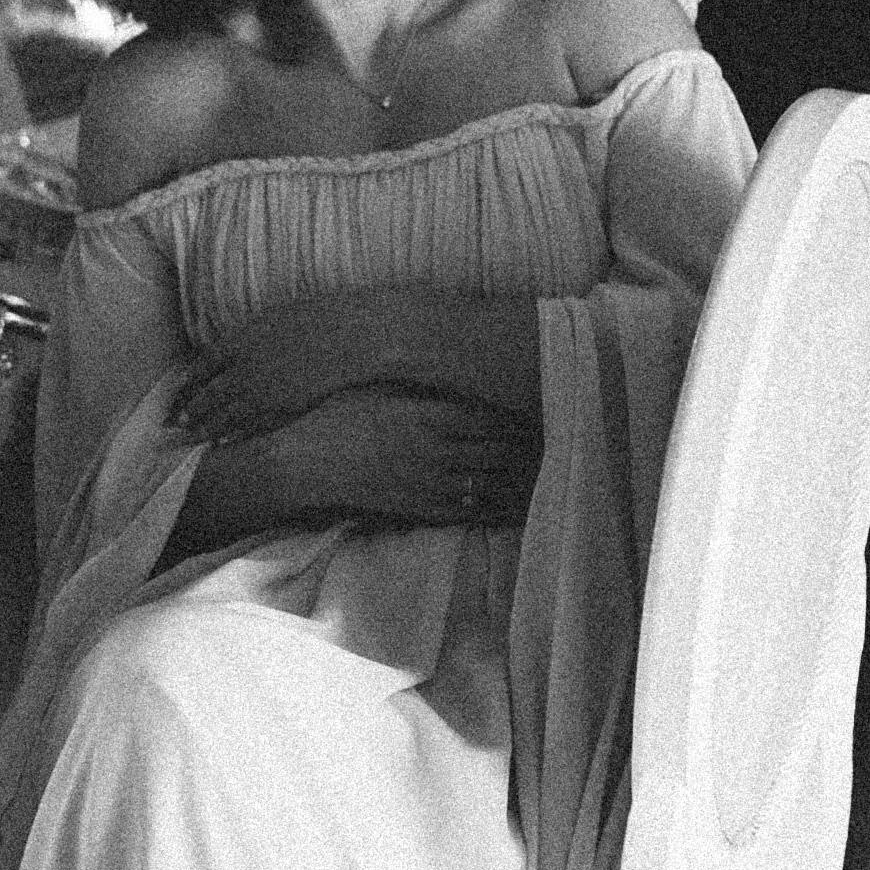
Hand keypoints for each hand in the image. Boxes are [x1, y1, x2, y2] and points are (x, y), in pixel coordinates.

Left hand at [173, 287, 538, 441]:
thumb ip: (268, 332)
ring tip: (193, 439)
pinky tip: (225, 444)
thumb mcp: (292, 315)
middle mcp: (247, 361)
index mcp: (246, 334)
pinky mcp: (283, 405)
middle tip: (174, 425)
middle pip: (209, 391)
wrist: (360, 332)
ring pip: (225, 412)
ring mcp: (265, 385)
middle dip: (191, 409)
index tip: (178, 394)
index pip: (205, 362)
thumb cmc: (333, 319)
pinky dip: (235, 435)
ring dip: (207, 426)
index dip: (190, 382)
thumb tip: (257, 340)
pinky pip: (252, 424)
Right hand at [184, 389, 538, 542]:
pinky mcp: (423, 508)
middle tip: (564, 432)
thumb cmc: (340, 418)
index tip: (545, 401)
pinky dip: (503, 505)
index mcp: (429, 415)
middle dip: (533, 442)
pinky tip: (523, 501)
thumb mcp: (380, 387)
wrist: (305, 464)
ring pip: (493, 480)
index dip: (523, 410)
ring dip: (525, 474)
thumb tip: (453, 360)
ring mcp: (431, 482)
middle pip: (500, 447)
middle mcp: (436, 450)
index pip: (492, 414)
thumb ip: (419, 379)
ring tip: (552, 465)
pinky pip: (473, 509)